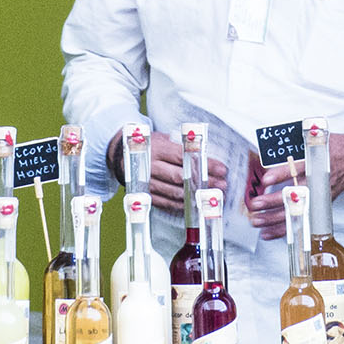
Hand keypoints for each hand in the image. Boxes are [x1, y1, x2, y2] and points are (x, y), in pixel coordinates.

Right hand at [104, 130, 225, 213]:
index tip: (222, 168)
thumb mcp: (164, 139)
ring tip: (211, 195)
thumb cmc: (150, 145)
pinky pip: (166, 203)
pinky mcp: (146, 195)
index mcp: (157, 149)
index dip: (205, 164)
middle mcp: (151, 167)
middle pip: (182, 177)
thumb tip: (207, 156)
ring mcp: (148, 183)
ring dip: (196, 195)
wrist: (122, 154)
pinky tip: (195, 203)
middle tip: (221, 184)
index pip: (186, 157)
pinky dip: (182, 205)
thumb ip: (182, 146)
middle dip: (204, 182)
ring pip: (175, 193)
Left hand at [242, 132, 343, 239]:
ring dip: (274, 218)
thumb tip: (271, 148)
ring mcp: (319, 196)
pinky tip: (268, 233)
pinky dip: (285, 228)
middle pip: (294, 196)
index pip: (297, 170)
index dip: (281, 175)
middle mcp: (318, 182)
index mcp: (317, 162)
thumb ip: (296, 144)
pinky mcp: (319, 205)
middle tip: (255, 204)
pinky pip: (301, 220)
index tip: (266, 180)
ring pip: (296, 211)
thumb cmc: (334, 148)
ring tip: (257, 220)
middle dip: (272, 202)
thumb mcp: (316, 140)